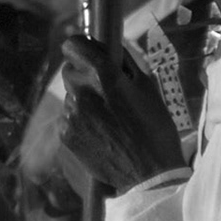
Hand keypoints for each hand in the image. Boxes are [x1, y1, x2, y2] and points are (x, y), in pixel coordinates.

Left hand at [58, 35, 185, 192]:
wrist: (149, 175)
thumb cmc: (155, 128)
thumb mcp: (148, 87)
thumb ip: (124, 62)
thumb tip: (109, 47)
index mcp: (102, 76)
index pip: (72, 45)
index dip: (83, 48)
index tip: (92, 55)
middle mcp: (81, 92)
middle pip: (69, 70)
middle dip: (84, 75)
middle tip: (106, 90)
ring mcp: (71, 115)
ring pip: (71, 96)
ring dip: (84, 100)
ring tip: (107, 117)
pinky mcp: (66, 135)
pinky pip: (69, 117)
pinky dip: (81, 120)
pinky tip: (101, 132)